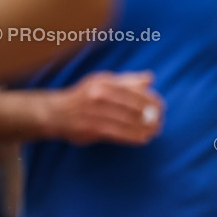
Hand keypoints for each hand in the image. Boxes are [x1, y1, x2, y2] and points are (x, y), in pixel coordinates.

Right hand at [48, 70, 162, 144]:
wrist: (55, 112)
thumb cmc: (84, 96)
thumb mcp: (102, 82)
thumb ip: (127, 81)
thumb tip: (149, 78)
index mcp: (105, 83)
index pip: (135, 91)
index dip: (151, 100)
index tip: (161, 107)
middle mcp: (100, 95)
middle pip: (133, 107)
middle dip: (150, 116)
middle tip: (160, 121)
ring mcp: (95, 112)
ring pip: (127, 121)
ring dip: (145, 128)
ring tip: (155, 131)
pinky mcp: (92, 128)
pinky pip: (118, 133)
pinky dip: (133, 136)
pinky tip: (143, 138)